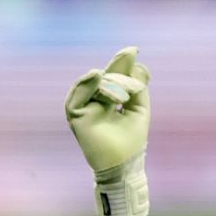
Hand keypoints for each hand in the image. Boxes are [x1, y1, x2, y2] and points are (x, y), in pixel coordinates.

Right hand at [65, 46, 152, 215]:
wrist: (124, 165)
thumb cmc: (131, 140)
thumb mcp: (139, 109)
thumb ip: (138, 89)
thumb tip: (140, 66)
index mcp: (110, 100)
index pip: (116, 78)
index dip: (123, 65)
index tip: (134, 51)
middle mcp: (95, 102)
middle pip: (104, 78)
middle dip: (117, 64)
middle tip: (130, 51)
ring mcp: (85, 109)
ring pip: (92, 86)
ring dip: (109, 81)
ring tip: (122, 84)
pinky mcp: (76, 117)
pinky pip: (76, 98)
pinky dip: (85, 86)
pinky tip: (96, 76)